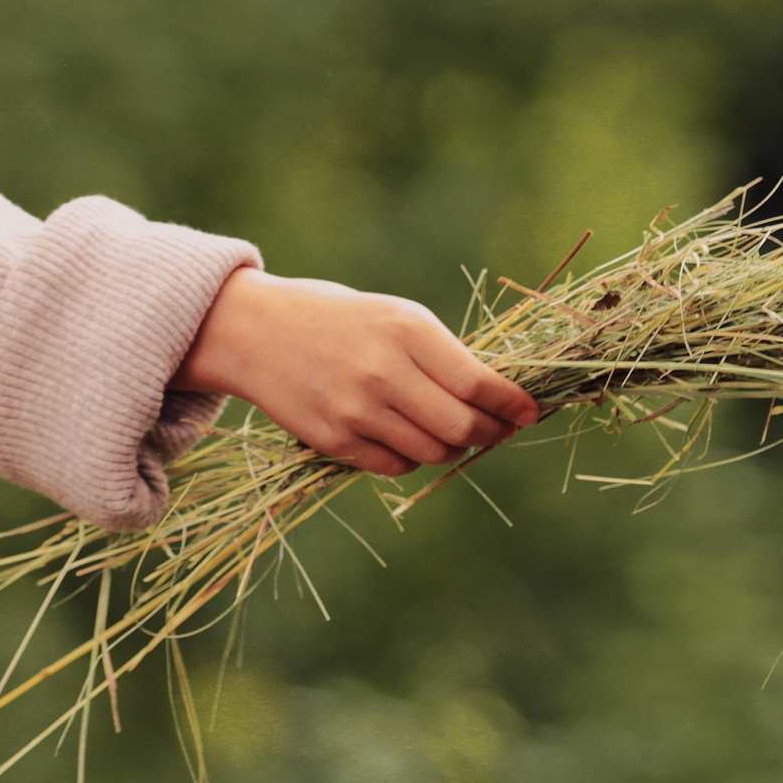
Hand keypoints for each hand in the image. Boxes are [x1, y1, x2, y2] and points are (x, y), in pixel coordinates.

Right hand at [173, 267, 539, 475]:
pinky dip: (415, 457)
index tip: (529, 412)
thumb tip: (498, 398)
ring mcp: (356, 411)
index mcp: (406, 330)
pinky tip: (412, 438)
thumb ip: (442, 355)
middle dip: (491, 433)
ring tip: (455, 432)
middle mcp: (383, 372)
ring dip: (455, 447)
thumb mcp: (396, 317)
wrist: (254, 329)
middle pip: (462, 427)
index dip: (512, 404)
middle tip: (499, 428)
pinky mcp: (334, 439)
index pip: (478, 383)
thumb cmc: (339, 318)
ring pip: (433, 452)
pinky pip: (396, 465)